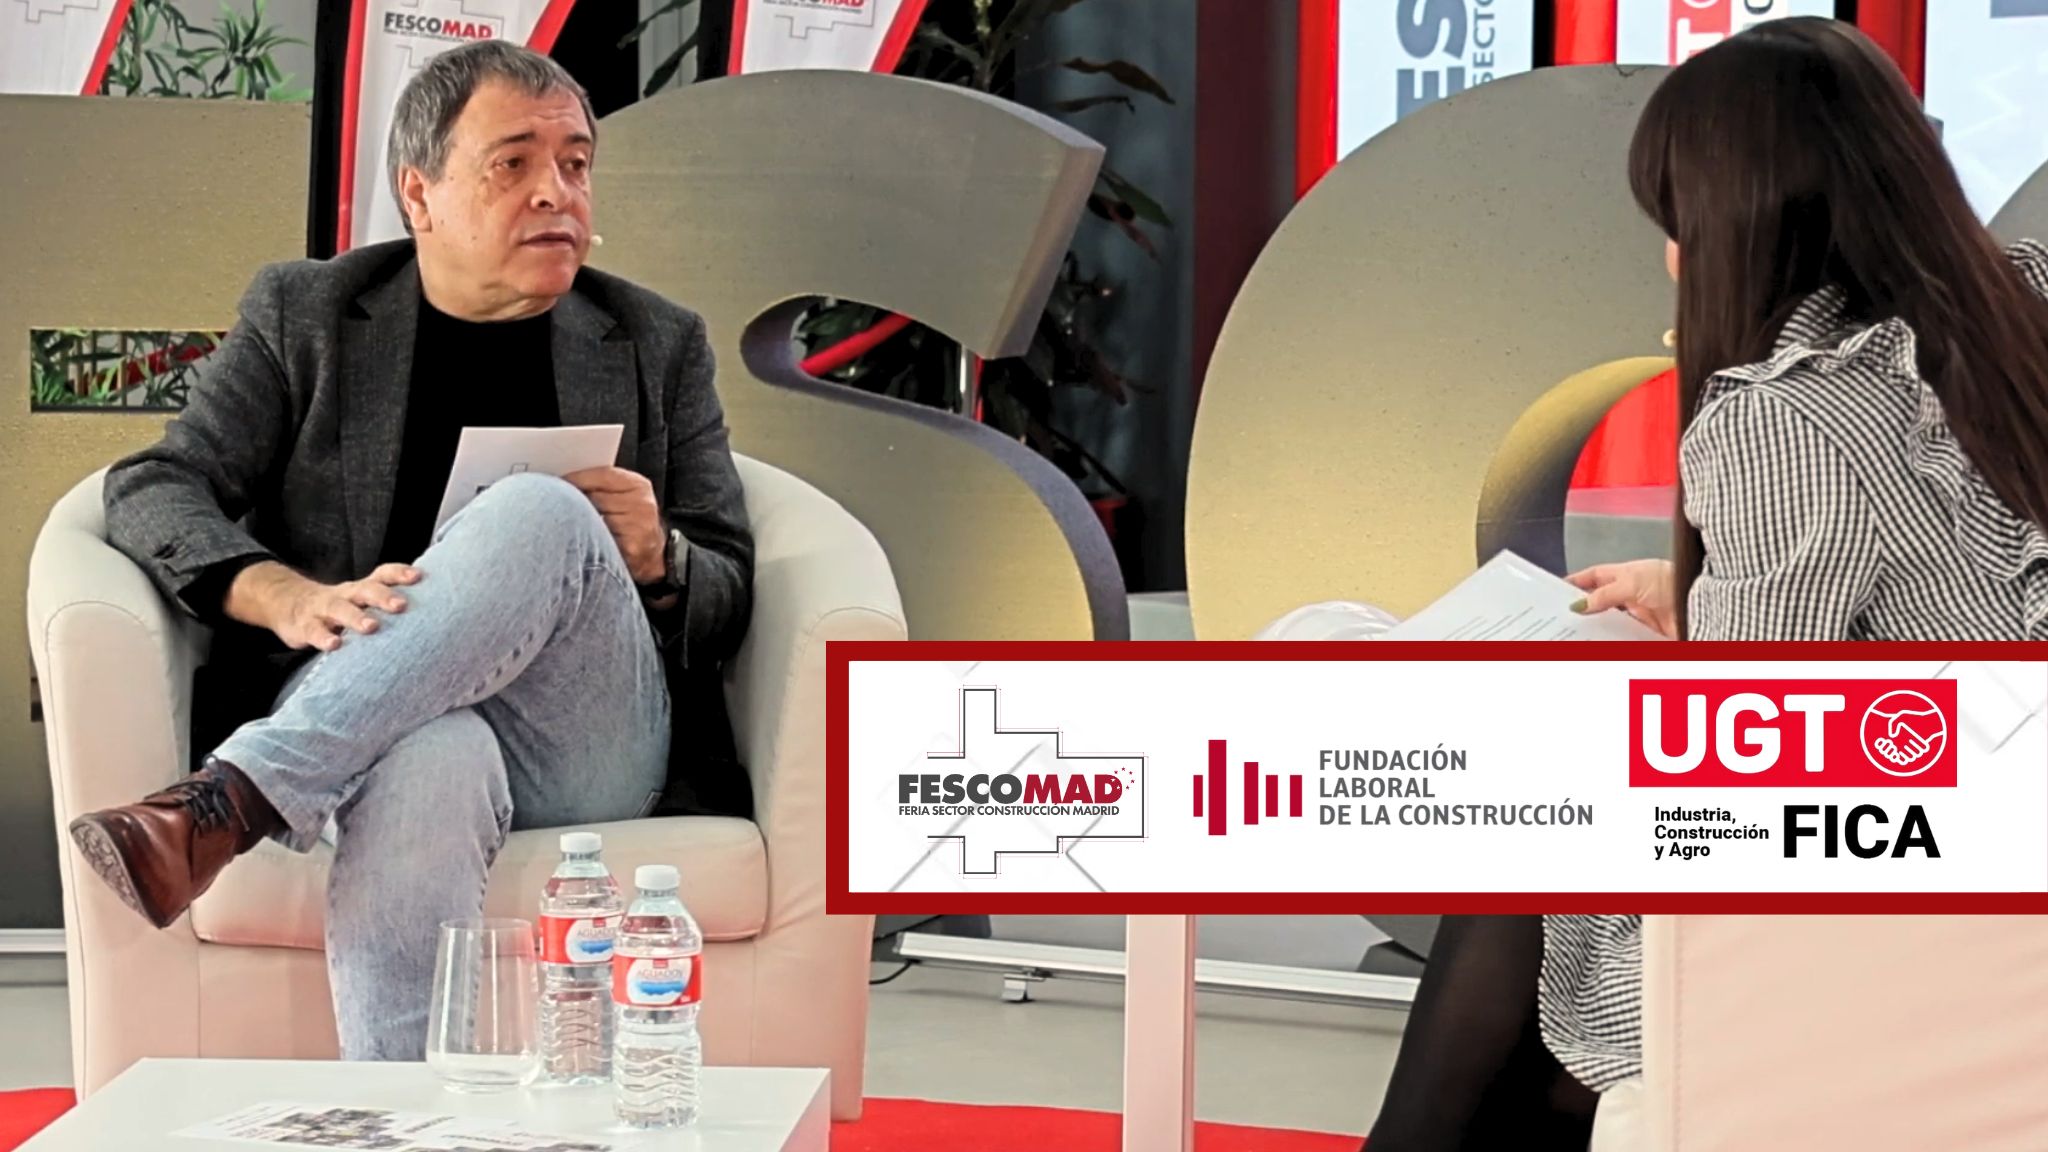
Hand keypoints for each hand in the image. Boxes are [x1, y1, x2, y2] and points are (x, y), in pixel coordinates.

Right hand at [225, 560, 421, 652]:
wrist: (287, 604)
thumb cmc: (338, 607)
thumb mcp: (359, 602)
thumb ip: (385, 606)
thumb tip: (432, 616)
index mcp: (360, 588)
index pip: (381, 575)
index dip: (399, 573)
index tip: (418, 577)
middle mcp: (344, 594)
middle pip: (364, 590)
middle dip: (383, 596)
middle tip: (402, 605)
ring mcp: (322, 609)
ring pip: (339, 608)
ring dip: (356, 617)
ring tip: (372, 627)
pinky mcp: (305, 625)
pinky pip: (314, 631)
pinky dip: (323, 638)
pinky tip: (335, 645)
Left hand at [562, 466, 665, 583]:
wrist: (652, 556)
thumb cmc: (632, 525)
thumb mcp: (625, 498)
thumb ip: (602, 487)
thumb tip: (565, 483)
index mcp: (638, 486)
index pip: (603, 475)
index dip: (578, 478)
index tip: (559, 481)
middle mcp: (642, 505)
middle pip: (596, 497)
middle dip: (574, 501)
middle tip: (557, 504)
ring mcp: (637, 527)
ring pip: (594, 519)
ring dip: (578, 522)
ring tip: (574, 526)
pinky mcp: (631, 548)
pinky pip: (599, 540)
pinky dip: (588, 540)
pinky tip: (585, 541)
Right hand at [1566, 558, 1677, 638]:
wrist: (1699, 602)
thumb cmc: (1671, 581)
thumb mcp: (1630, 583)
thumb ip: (1604, 595)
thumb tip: (1579, 604)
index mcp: (1626, 574)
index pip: (1595, 576)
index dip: (1577, 582)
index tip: (1559, 589)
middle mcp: (1631, 592)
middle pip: (1601, 600)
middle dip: (1585, 608)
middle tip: (1564, 617)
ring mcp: (1639, 611)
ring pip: (1611, 620)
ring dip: (1598, 626)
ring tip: (1578, 634)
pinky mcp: (1647, 629)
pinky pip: (1624, 636)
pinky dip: (1614, 640)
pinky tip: (1603, 644)